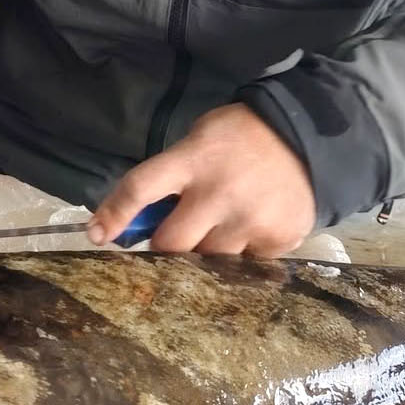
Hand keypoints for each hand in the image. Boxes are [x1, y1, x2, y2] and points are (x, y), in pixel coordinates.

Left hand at [88, 103, 316, 256]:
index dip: (115, 213)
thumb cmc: (240, 138)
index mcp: (193, 161)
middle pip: (171, 244)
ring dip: (206, 253)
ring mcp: (250, 220)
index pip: (141, 189)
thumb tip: (138, 221)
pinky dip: (242, 254)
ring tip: (223, 228)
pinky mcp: (277, 240)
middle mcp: (219, 194)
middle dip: (167, 246)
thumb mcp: (199, 140)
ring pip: (207, 263)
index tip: (98, 235)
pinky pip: (244, 267)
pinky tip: (253, 227)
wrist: (307, 138)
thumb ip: (172, 176)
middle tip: (177, 236)